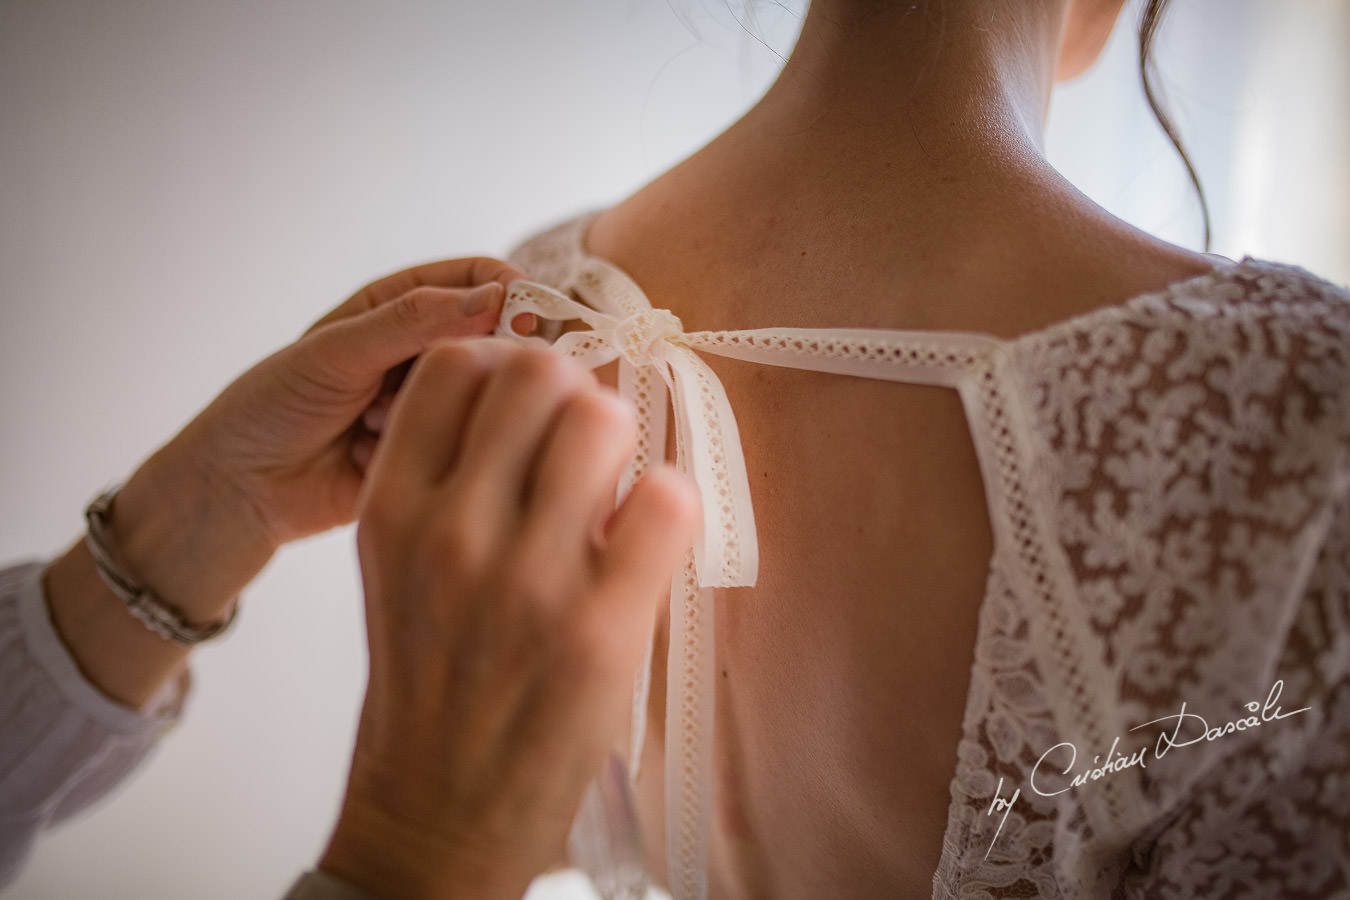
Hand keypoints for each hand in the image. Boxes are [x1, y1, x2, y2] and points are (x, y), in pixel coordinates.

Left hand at [99, 257, 523, 627]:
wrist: (242, 488)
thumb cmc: (276, 405)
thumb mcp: (339, 351)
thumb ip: (415, 322)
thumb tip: (496, 298)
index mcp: (402, 305)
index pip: (482, 280)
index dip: (515, 295)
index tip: (531, 321)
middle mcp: (425, 351)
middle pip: (494, 341)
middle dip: (473, 363)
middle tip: (449, 382)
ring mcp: (432, 403)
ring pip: (477, 397)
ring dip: (427, 410)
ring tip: (365, 421)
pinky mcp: (433, 453)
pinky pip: (457, 443)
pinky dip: (416, 448)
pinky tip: (365, 456)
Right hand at [321, 340, 697, 899]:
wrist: (436, 813)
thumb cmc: (427, 686)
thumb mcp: (400, 568)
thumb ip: (448, 482)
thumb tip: (543, 404)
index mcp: (392, 510)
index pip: (454, 366)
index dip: (506, 363)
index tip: (532, 398)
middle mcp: (453, 531)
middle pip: (537, 374)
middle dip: (572, 391)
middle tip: (583, 440)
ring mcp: (528, 580)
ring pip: (602, 419)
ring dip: (621, 439)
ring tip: (614, 489)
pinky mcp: (601, 628)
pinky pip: (666, 501)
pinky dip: (670, 502)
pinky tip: (646, 535)